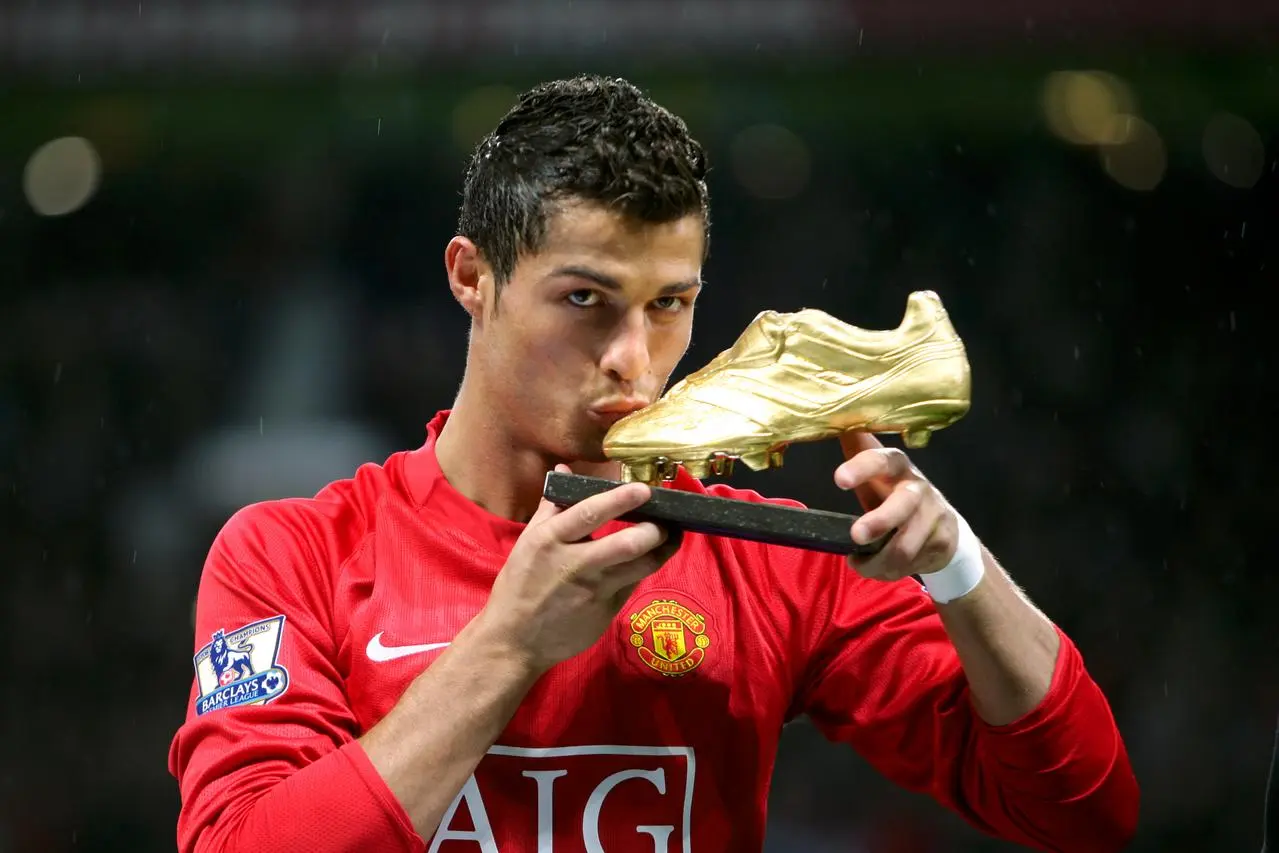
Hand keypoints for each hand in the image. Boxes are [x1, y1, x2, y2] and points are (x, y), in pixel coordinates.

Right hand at [473, 464, 681, 671]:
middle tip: (666, 520)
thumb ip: (551, 505)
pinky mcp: (607, 611)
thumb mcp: (528, 541)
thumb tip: (564, 469)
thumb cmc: (520, 585)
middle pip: (626, 544)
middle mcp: (575, 564)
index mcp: (550, 540)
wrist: (514, 640)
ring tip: (671, 536)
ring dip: (662, 550)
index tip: (644, 489)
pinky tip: (649, 559)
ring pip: (641, 567)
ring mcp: (594, 591)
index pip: (590, 513)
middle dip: (654, 530)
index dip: (620, 499)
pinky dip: (644, 569)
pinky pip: (633, 584)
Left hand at [835, 431, 958, 579]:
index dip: (862, 468)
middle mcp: (918, 488)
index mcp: (896, 467)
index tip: (839, 479)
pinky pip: (909, 565)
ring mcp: (934, 516)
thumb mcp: (876, 473)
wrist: (945, 529)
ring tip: (859, 563)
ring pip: (904, 546)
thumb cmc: (895, 494)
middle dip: (880, 521)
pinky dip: (887, 572)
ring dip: (876, 562)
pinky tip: (880, 568)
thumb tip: (833, 421)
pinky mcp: (943, 542)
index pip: (882, 460)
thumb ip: (858, 449)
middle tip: (856, 535)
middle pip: (903, 504)